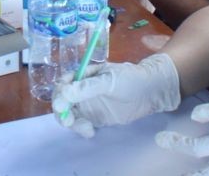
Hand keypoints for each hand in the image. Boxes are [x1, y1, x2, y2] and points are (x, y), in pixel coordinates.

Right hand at [52, 53, 180, 138]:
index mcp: (83, 75)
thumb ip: (87, 88)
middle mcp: (82, 90)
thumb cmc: (130, 79)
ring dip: (72, 122)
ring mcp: (88, 104)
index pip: (63, 84)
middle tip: (69, 121)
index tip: (60, 105)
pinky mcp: (96, 117)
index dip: (58, 95)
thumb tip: (64, 93)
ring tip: (86, 128)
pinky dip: (82, 129)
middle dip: (62, 112)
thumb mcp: (108, 81)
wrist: (150, 91)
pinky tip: (90, 132)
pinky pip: (82, 124)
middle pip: (63, 101)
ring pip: (71, 114)